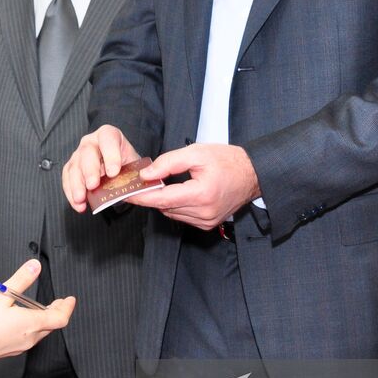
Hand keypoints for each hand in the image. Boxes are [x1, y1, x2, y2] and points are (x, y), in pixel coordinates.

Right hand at [0, 260, 73, 368]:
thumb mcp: (1, 295)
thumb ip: (21, 280)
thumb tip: (35, 266)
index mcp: (32, 324)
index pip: (60, 318)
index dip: (68, 307)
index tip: (70, 299)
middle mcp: (30, 338)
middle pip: (51, 325)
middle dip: (56, 311)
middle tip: (58, 302)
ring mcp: (20, 346)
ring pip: (40, 332)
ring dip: (44, 319)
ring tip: (40, 308)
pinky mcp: (11, 350)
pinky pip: (28, 337)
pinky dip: (32, 326)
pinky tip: (21, 320)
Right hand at [62, 125, 141, 212]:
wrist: (119, 174)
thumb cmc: (127, 166)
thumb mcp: (136, 166)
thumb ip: (140, 172)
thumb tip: (144, 180)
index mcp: (109, 135)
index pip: (108, 138)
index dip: (110, 155)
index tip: (114, 172)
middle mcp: (92, 142)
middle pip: (87, 152)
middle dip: (90, 170)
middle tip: (93, 185)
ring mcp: (79, 154)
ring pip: (74, 166)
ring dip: (76, 185)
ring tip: (81, 199)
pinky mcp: (71, 168)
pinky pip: (67, 179)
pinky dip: (71, 193)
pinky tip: (79, 205)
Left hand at [127, 143, 260, 229]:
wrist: (252, 174)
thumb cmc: (226, 160)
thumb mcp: (196, 153)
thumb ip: (168, 163)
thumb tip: (146, 174)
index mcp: (201, 194)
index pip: (162, 199)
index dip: (141, 197)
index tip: (125, 194)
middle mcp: (204, 212)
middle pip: (165, 207)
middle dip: (151, 196)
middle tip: (139, 183)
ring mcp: (207, 221)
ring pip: (172, 213)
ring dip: (163, 201)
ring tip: (159, 185)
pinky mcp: (208, 224)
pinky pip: (182, 217)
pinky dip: (175, 206)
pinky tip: (178, 193)